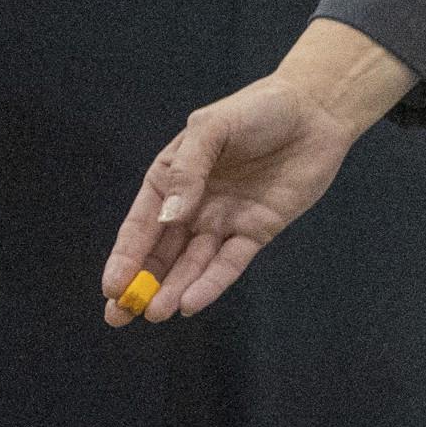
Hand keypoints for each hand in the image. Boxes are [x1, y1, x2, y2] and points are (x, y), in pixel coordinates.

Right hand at [99, 22, 412, 324]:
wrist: (315, 110)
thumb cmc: (257, 110)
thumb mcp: (212, 129)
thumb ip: (188, 171)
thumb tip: (169, 218)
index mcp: (170, 178)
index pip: (140, 224)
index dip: (124, 257)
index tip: (110, 287)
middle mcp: (193, 205)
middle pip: (160, 252)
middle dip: (139, 284)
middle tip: (118, 316)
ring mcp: (224, 220)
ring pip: (193, 264)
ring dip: (173, 289)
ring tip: (156, 314)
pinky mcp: (257, 230)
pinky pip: (230, 262)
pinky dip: (211, 282)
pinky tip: (191, 302)